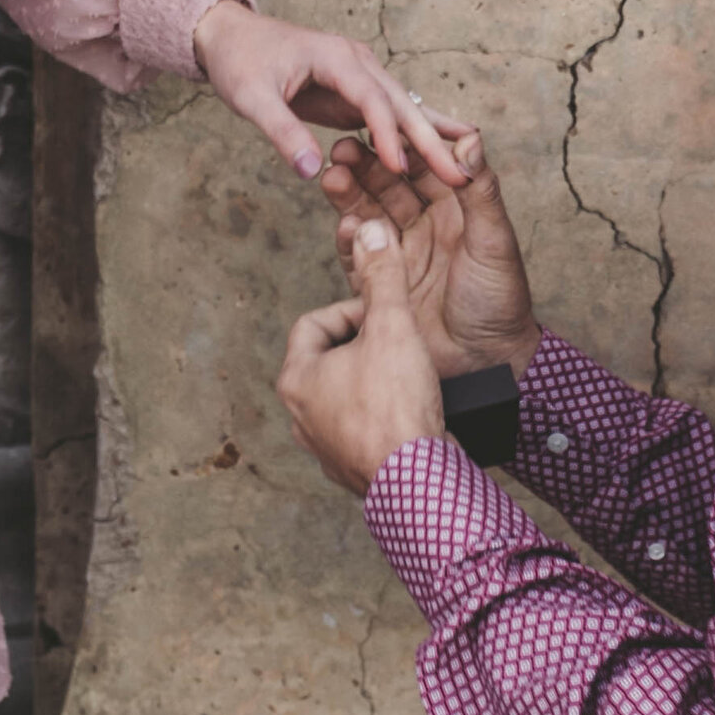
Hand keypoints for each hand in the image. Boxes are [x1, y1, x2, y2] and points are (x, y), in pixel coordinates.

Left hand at [192, 0, 469, 185]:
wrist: (233, 37)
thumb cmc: (240, 62)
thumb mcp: (251, 98)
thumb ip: (281, 132)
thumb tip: (310, 170)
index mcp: (336, 57)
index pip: (372, 98)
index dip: (387, 134)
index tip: (401, 168)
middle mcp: (358, 62)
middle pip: (401, 105)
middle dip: (430, 142)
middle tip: (459, 177)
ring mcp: (362, 76)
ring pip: (405, 110)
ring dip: (432, 141)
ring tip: (464, 170)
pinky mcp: (357, 92)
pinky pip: (392, 116)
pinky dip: (416, 134)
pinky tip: (444, 152)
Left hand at [276, 221, 444, 496]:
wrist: (417, 482)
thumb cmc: (397, 408)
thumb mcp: (392, 327)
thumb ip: (382, 277)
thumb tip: (371, 231)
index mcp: (297, 379)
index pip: (314, 324)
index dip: (352, 310)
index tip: (383, 315)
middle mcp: (300, 417)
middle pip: (329, 361)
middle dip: (364, 347)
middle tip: (398, 345)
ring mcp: (324, 448)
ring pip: (345, 398)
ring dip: (373, 383)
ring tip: (406, 379)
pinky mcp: (350, 471)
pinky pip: (362, 432)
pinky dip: (383, 419)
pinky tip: (410, 415)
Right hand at [322, 131, 539, 378]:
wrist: (485, 363)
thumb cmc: (500, 302)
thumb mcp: (494, 241)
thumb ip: (480, 190)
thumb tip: (470, 138)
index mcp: (456, 209)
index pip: (423, 166)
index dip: (402, 147)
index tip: (382, 127)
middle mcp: (425, 226)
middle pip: (388, 186)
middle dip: (365, 166)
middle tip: (341, 148)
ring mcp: (400, 253)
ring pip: (369, 214)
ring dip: (350, 195)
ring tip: (331, 176)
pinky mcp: (381, 282)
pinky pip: (359, 255)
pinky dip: (351, 240)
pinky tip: (344, 225)